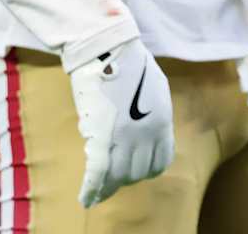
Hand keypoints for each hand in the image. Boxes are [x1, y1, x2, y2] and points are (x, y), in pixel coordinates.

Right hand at [69, 37, 174, 206]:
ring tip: (98, 190)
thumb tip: (145, 132)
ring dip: (108, 185)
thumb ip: (152, 114)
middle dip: (125, 177)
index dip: (145, 169)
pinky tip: (85, 198)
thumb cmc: (129, 63)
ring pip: (119, 177)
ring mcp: (125, 137)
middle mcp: (148, 134)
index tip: (133, 169)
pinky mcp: (102, 137)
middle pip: (138, 172)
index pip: (159, 162)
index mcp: (162, 122)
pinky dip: (92, 189)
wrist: (109, 49)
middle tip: (111, 176)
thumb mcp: (155, 90)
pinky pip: (98, 173)